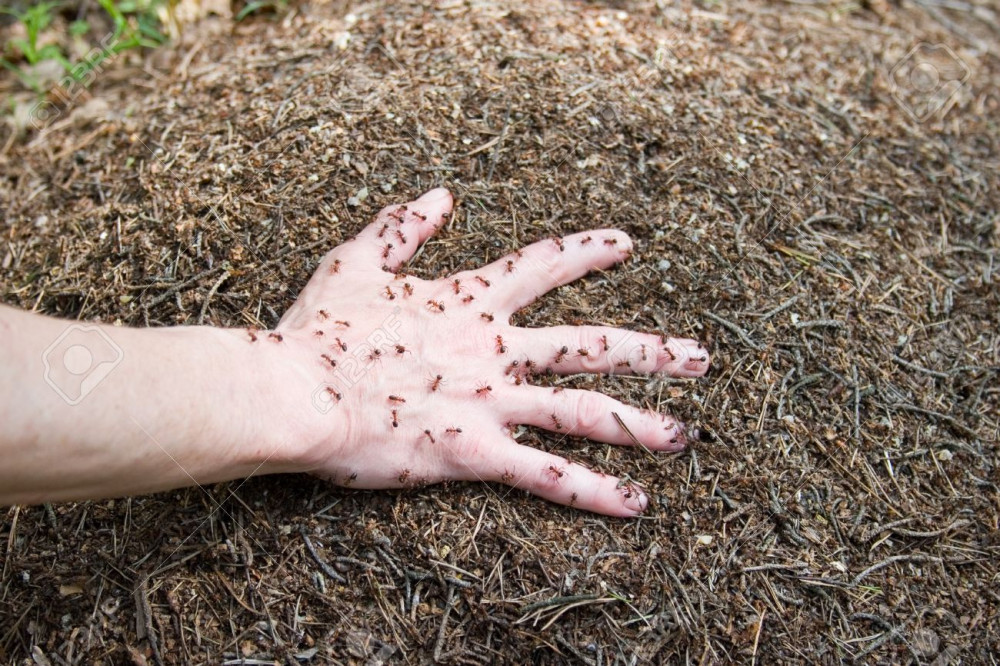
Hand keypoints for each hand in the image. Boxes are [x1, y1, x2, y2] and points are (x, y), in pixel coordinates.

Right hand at [258, 188, 709, 516]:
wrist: (292, 390)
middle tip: (701, 358)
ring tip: (687, 436)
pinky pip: (546, 474)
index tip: (625, 245)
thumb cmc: (318, 330)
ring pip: (583, 410)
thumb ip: (403, 226)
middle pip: (588, 345)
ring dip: (640, 423)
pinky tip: (637, 504)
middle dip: (650, 350)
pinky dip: (594, 490)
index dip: (586, 253)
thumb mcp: (356, 260)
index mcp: (466, 301)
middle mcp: (493, 348)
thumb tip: (441, 195)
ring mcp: (490, 401)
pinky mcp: (473, 453)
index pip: (542, 266)